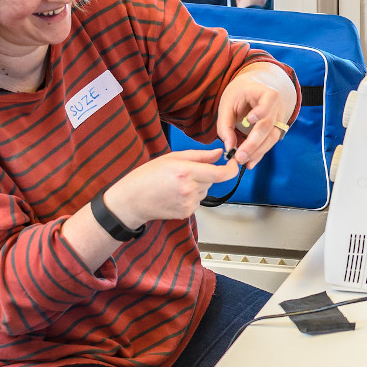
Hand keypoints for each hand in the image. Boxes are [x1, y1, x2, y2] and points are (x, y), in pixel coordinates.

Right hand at [104, 148, 239, 225]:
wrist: (132, 201)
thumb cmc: (147, 176)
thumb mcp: (172, 158)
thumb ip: (200, 156)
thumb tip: (219, 153)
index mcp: (186, 172)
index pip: (220, 174)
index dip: (231, 169)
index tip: (234, 164)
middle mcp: (189, 189)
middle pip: (211, 180)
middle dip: (204, 175)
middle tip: (184, 172)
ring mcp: (189, 203)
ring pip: (204, 191)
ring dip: (197, 186)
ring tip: (175, 184)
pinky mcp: (186, 213)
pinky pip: (197, 201)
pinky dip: (191, 196)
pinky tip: (174, 194)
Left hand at [217, 61, 297, 167]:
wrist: (250, 90)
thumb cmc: (237, 96)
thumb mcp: (226, 105)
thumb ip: (225, 125)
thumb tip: (229, 147)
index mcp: (264, 92)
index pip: (269, 100)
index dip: (262, 110)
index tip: (250, 119)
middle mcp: (276, 106)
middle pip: (268, 125)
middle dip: (254, 143)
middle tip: (240, 156)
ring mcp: (279, 119)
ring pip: (272, 138)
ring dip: (257, 152)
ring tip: (243, 162)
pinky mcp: (276, 130)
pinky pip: (269, 143)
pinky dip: (259, 153)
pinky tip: (250, 163)